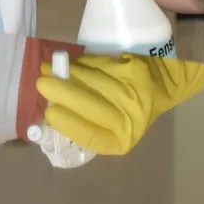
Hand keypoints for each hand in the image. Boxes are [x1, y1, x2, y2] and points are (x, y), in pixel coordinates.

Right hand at [35, 53, 203, 154]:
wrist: (162, 83)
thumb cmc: (129, 109)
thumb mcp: (114, 127)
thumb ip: (88, 124)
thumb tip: (50, 111)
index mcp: (122, 140)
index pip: (92, 136)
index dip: (69, 124)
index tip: (49, 112)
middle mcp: (131, 118)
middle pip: (92, 106)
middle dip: (63, 93)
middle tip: (41, 84)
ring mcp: (133, 91)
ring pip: (93, 81)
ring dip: (67, 74)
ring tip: (48, 70)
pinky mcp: (132, 68)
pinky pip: (99, 65)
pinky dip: (81, 63)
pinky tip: (69, 63)